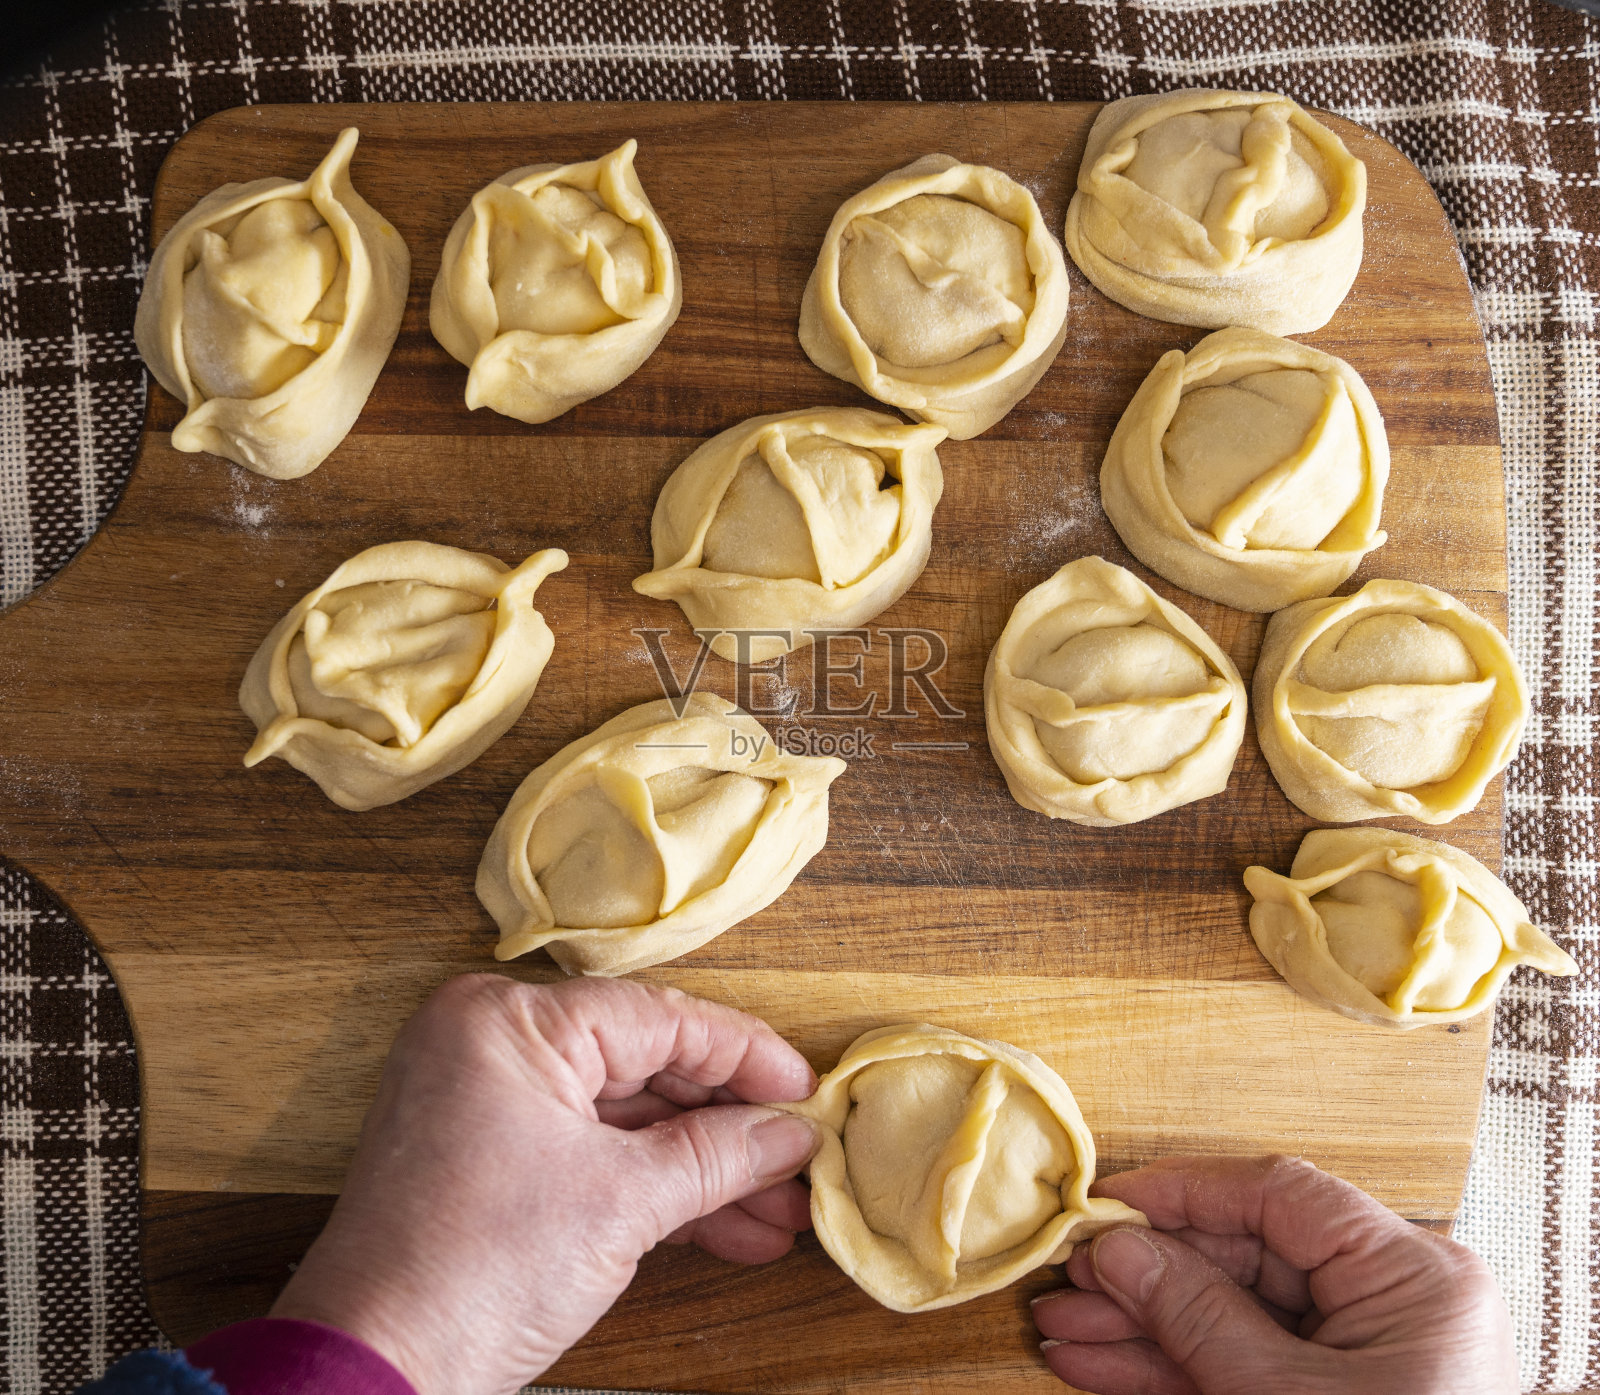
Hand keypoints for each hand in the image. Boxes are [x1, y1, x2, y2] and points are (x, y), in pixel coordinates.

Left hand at [270, 974, 820, 1394]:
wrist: (374, 1375)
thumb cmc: (475, 1271)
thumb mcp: (622, 1203)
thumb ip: (719, 1156)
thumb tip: (791, 1134)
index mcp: (510, 1021)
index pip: (659, 1018)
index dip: (746, 1057)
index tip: (809, 1092)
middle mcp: (493, 1042)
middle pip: (646, 1067)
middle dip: (730, 1127)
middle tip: (801, 1158)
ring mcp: (490, 1102)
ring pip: (626, 1119)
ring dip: (704, 1169)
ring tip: (780, 1211)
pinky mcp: (492, 1159)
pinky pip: (591, 1152)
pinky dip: (655, 1191)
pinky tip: (730, 1228)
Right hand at [1032, 1154, 1515, 1394]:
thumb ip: (1197, 1316)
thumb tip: (1118, 1248)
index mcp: (1411, 1278)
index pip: (1278, 1194)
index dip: (1181, 1193)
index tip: (1104, 1205)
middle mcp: (1391, 1301)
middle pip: (1245, 1254)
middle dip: (1145, 1274)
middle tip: (1068, 1279)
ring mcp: (1361, 1353)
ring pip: (1232, 1312)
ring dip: (1143, 1324)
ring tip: (1064, 1330)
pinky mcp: (1331, 1394)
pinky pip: (1245, 1360)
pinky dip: (1175, 1365)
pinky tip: (1102, 1365)